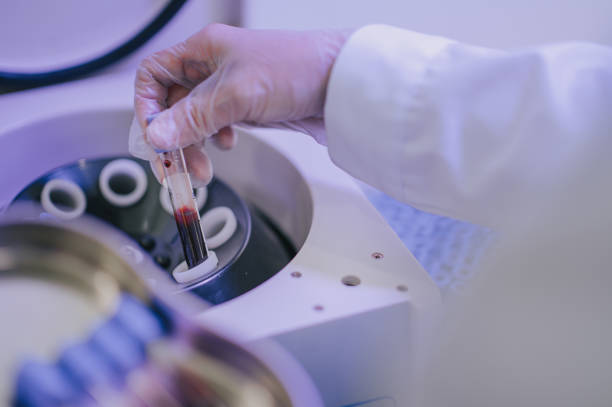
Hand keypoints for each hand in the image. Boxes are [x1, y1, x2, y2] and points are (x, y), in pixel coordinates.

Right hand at [129, 23, 349, 184]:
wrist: (341, 83)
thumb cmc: (298, 69)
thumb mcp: (237, 94)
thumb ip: (194, 117)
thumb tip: (156, 136)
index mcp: (203, 50)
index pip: (154, 75)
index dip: (147, 107)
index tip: (154, 138)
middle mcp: (212, 67)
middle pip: (172, 104)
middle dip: (171, 138)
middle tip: (176, 168)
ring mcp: (230, 88)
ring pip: (194, 120)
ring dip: (192, 145)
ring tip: (202, 169)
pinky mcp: (246, 107)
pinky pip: (215, 126)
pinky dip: (213, 141)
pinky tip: (226, 145)